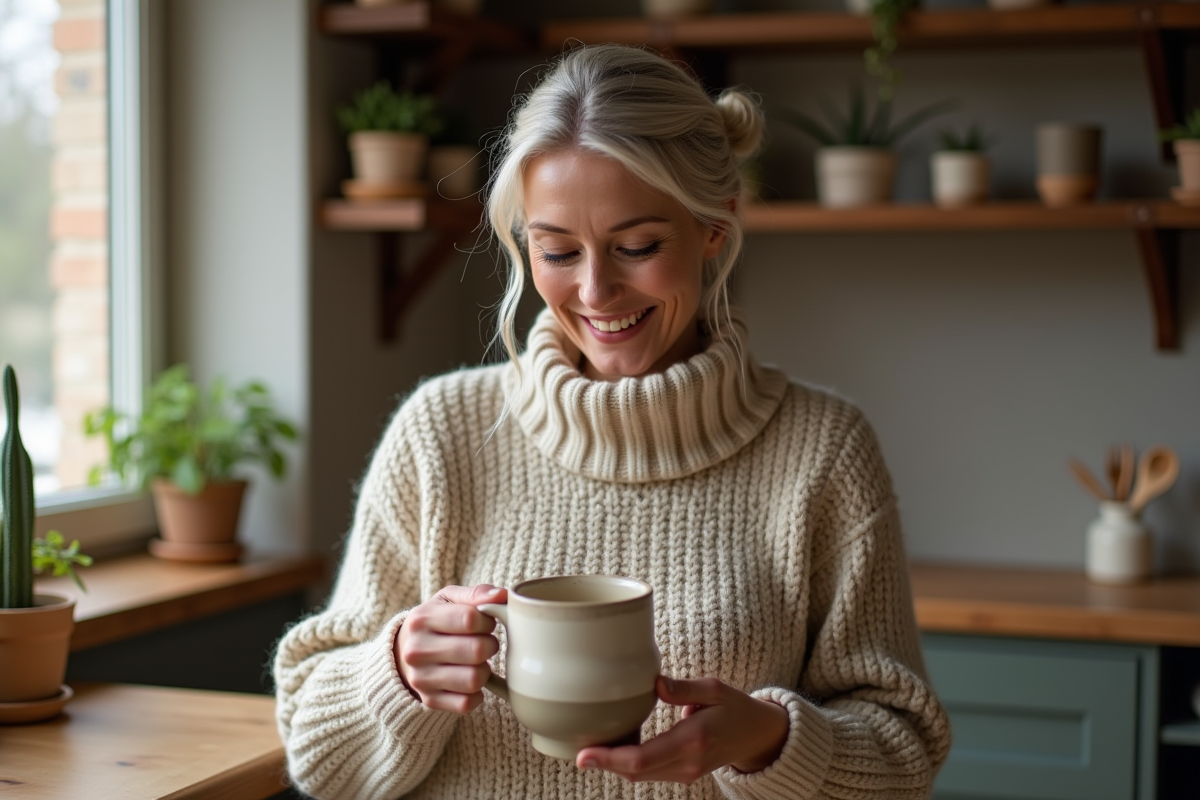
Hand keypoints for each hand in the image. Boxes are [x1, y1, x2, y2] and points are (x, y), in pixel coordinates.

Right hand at [393, 584, 506, 713]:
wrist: (403, 653)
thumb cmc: (435, 621)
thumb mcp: (448, 599)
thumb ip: (476, 594)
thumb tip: (502, 596)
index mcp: (421, 619)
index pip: (470, 619)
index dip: (488, 621)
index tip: (486, 623)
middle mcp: (417, 650)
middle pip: (476, 650)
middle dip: (490, 646)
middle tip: (486, 643)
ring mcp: (421, 679)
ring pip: (474, 680)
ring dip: (485, 670)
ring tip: (477, 662)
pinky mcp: (429, 700)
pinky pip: (468, 704)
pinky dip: (477, 694)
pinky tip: (470, 681)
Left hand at [576, 675, 788, 783]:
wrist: (758, 737)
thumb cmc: (736, 708)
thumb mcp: (715, 689)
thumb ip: (683, 689)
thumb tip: (654, 682)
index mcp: (693, 740)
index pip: (643, 758)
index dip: (610, 759)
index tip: (584, 754)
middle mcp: (688, 762)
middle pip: (635, 772)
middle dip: (604, 763)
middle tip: (577, 751)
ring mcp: (686, 773)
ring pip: (640, 776)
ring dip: (614, 764)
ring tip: (591, 747)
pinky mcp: (684, 774)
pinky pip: (650, 772)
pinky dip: (629, 764)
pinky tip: (615, 748)